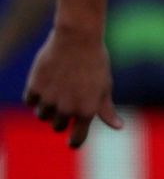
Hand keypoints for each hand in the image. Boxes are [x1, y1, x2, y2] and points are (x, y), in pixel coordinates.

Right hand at [24, 24, 123, 147]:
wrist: (78, 37)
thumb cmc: (95, 62)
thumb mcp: (104, 86)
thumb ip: (106, 110)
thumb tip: (119, 127)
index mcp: (86, 111)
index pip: (76, 140)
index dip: (75, 141)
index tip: (73, 140)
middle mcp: (66, 109)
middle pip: (58, 126)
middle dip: (63, 116)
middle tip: (70, 95)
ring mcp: (48, 99)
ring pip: (43, 115)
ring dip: (48, 106)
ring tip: (60, 86)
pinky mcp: (34, 88)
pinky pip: (31, 101)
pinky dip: (36, 94)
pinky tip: (47, 80)